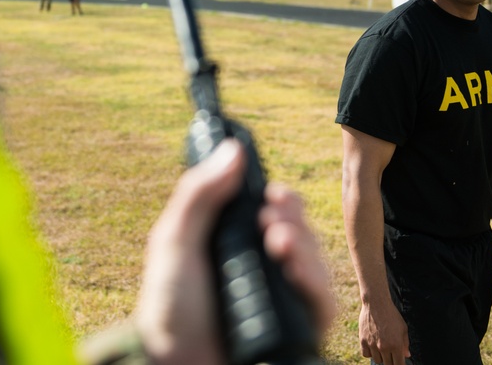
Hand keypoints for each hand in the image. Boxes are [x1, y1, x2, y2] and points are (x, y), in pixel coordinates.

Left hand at [134, 140, 334, 364]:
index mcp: (239, 242)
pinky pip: (323, 301)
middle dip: (292, 218)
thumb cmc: (168, 305)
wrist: (173, 362)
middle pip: (301, 230)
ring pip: (317, 260)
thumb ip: (199, 194)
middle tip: (270, 221)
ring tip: (280, 243)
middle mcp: (265, 266)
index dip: (281, 199)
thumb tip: (233, 149)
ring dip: (305, 244)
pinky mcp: (296, 326)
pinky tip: (295, 270)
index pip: (276, 210)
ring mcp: (283, 296)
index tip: (272, 195)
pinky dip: (315, 282)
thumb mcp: (175, 241)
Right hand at [358, 299, 410, 364]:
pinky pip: (366, 354)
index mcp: (396, 345)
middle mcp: (384, 347)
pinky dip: (370, 352)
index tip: (398, 362)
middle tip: (391, 353)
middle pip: (388, 364)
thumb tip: (407, 355)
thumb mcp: (403, 328)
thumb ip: (405, 343)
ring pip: (377, 360)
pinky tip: (373, 345)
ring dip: (380, 356)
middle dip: (391, 361)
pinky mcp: (363, 340)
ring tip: (382, 346)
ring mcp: (372, 344)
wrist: (376, 303)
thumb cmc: (392, 315)